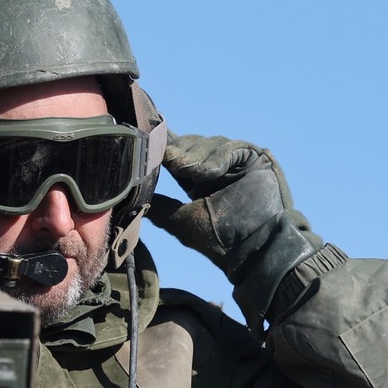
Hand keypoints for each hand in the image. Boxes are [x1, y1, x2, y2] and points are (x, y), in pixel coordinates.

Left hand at [146, 134, 321, 323]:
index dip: (164, 149)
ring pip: (209, 143)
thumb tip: (132, 197)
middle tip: (166, 159)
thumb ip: (158, 206)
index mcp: (200, 181)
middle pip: (192, 145)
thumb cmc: (218, 241)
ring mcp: (237, 163)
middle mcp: (218, 169)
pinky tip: (207, 173)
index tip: (147, 138)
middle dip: (178, 152)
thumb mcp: (180, 221)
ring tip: (185, 170)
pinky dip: (216, 158)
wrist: (253, 249)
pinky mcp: (255, 158)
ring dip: (195, 156)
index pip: (179, 157)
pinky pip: (231, 147)